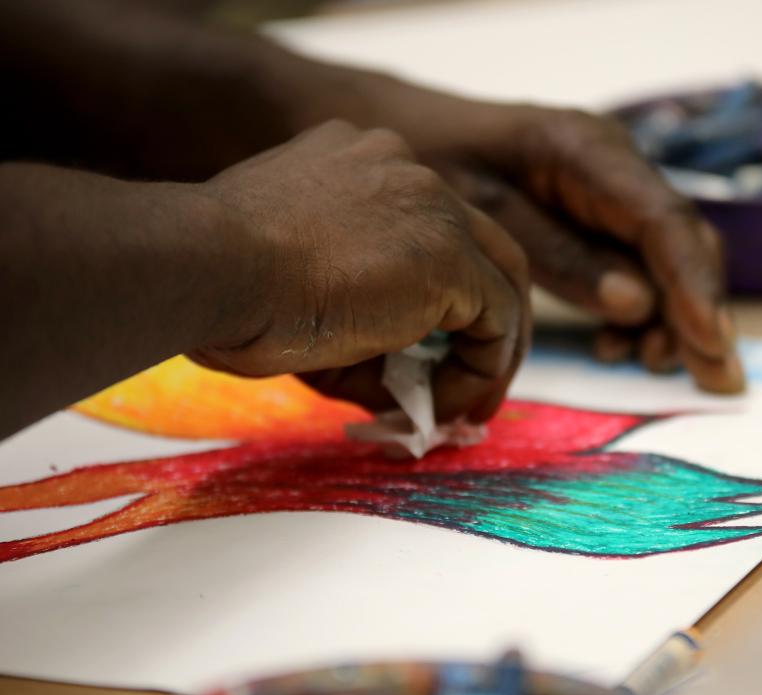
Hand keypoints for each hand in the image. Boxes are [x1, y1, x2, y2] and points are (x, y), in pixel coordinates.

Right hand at [196, 120, 529, 422]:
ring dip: (489, 349)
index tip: (423, 348)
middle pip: (477, 244)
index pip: (424, 225)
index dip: (435, 292)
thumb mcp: (295, 292)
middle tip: (472, 378)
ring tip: (467, 407)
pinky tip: (455, 404)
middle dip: (482, 318)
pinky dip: (485, 367)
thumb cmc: (224, 285)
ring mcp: (432, 206)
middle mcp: (404, 170)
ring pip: (497, 278)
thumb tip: (405, 393)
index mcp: (358, 164)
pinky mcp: (450, 257)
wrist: (208, 267)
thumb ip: (357, 324)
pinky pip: (496, 319)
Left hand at [401, 99, 744, 392]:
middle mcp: (615, 169)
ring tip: (650, 365)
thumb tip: (637, 303)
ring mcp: (612, 194)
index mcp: (586, 153)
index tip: (710, 345)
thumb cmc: (436, 160)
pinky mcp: (600, 220)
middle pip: (683, 243)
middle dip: (702, 313)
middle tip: (717, 381)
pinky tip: (616, 348)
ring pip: (669, 262)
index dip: (693, 287)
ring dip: (674, 320)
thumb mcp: (482, 211)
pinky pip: (638, 268)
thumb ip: (559, 255)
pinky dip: (639, 314)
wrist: (411, 128)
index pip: (663, 222)